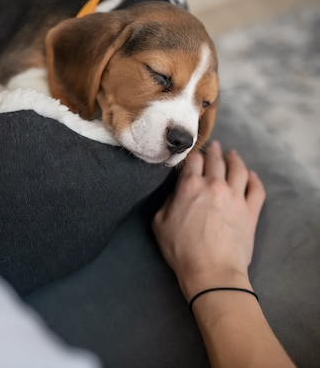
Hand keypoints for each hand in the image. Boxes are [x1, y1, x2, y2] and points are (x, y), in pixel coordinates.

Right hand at [152, 141, 265, 300]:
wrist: (211, 271)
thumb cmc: (181, 250)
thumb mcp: (159, 223)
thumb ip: (167, 202)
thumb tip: (175, 193)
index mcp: (189, 186)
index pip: (192, 160)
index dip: (191, 154)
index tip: (191, 153)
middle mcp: (214, 185)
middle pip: (216, 159)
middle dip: (213, 150)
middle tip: (213, 146)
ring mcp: (235, 197)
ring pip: (238, 169)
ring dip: (234, 158)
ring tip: (232, 154)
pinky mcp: (250, 210)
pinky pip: (256, 188)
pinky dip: (253, 179)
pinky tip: (250, 176)